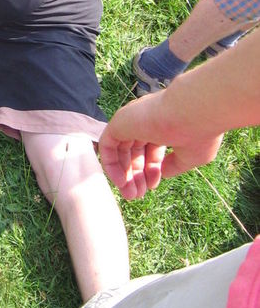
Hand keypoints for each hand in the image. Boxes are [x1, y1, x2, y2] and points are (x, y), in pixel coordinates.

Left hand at [98, 94, 224, 199]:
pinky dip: (111, 164)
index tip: (153, 186)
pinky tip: (121, 182)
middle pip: (134, 152)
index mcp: (165, 126)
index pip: (152, 149)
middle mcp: (147, 122)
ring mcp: (132, 121)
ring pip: (121, 150)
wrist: (194, 112)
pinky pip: (108, 145)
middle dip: (136, 176)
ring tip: (130, 195)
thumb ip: (173, 165)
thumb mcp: (190, 156)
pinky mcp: (119, 122)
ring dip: (124, 174)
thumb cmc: (199, 132)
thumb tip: (161, 173)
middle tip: (136, 195)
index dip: (151, 170)